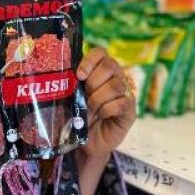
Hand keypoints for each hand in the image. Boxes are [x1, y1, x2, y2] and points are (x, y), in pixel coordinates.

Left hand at [76, 47, 135, 162]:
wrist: (87, 142)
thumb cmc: (79, 116)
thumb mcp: (72, 97)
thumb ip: (73, 83)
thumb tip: (64, 75)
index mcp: (100, 70)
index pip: (100, 53)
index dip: (89, 61)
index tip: (79, 76)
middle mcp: (116, 77)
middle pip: (110, 65)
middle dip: (93, 81)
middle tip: (85, 95)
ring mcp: (125, 92)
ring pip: (116, 85)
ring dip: (98, 98)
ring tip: (91, 108)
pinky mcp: (130, 109)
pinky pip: (122, 103)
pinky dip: (107, 109)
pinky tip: (101, 115)